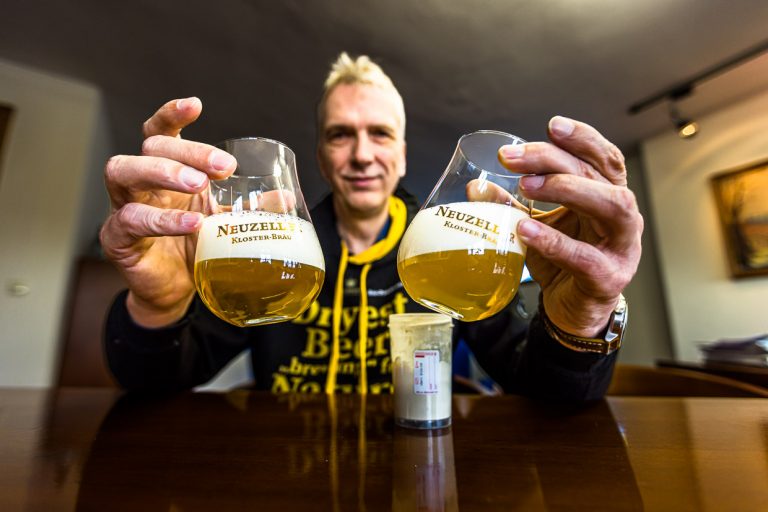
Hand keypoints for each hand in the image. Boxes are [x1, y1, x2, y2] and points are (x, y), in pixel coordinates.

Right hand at [99, 98, 236, 326]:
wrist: (175, 290)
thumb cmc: (196, 247)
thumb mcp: (226, 223)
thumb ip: (253, 209)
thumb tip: (287, 197)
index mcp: (166, 170)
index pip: (160, 132)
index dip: (172, 114)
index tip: (196, 105)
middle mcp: (141, 182)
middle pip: (151, 146)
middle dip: (187, 151)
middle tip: (223, 167)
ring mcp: (123, 206)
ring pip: (124, 170)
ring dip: (164, 172)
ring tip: (198, 184)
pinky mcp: (116, 237)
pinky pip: (130, 219)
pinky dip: (162, 220)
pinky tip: (191, 224)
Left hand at [497, 116, 642, 337]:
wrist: (572, 311)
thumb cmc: (561, 261)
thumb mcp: (534, 225)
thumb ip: (511, 204)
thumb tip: (476, 185)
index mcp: (607, 196)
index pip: (603, 158)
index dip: (583, 138)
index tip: (551, 125)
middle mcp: (622, 216)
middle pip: (598, 174)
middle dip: (554, 159)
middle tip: (513, 158)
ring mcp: (621, 247)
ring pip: (612, 205)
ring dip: (569, 189)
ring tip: (527, 186)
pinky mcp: (607, 278)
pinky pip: (585, 257)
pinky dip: (555, 241)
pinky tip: (525, 230)